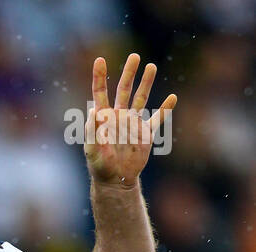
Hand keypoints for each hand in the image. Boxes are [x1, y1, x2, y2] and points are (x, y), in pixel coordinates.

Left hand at [86, 54, 176, 187]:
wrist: (115, 182)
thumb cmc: (100, 167)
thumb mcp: (92, 150)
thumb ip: (92, 131)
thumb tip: (94, 110)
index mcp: (104, 118)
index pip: (100, 92)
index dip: (99, 77)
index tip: (99, 60)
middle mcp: (119, 116)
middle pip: (124, 89)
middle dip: (129, 73)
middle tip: (134, 56)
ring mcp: (133, 124)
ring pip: (141, 98)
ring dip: (146, 83)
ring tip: (151, 66)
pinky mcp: (145, 134)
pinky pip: (157, 119)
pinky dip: (165, 109)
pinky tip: (172, 97)